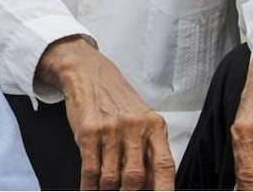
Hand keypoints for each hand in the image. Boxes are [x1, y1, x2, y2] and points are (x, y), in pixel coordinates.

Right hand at [37, 37, 174, 189]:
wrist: (87, 73)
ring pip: (110, 177)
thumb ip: (147, 150)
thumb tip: (151, 185)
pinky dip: (89, 186)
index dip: (164, 190)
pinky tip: (90, 189)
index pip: (165, 166)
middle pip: (135, 177)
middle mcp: (134, 127)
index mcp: (154, 126)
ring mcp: (110, 130)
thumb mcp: (140, 120)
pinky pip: (90, 169)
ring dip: (107, 191)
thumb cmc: (116, 99)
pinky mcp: (88, 132)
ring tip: (106, 190)